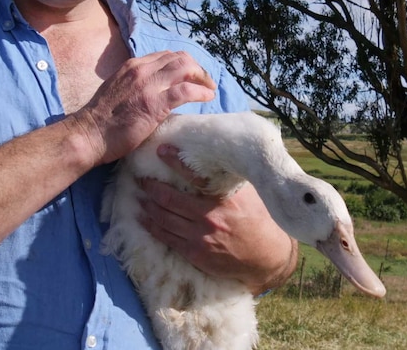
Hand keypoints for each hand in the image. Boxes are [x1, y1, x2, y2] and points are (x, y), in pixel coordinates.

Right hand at [69, 51, 215, 165]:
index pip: (166, 56)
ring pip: (186, 69)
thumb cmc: (101, 119)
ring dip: (203, 78)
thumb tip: (155, 90)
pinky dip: (201, 92)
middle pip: (180, 58)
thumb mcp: (118, 90)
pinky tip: (207, 98)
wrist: (89, 134)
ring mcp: (149, 85)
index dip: (183, 64)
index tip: (192, 75)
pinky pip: (186, 91)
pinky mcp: (155, 104)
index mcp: (132, 66)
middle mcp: (141, 70)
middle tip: (205, 82)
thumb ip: (136, 85)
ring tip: (210, 89)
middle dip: (197, 69)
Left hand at [137, 144, 297, 293]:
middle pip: (169, 198)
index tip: (162, 150)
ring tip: (139, 196)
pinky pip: (167, 238)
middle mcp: (210, 215)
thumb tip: (215, 158)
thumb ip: (229, 180)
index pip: (194, 174)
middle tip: (141, 178)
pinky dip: (152, 226)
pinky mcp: (196, 253)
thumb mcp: (249, 194)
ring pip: (164, 218)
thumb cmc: (259, 220)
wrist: (267, 257)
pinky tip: (144, 219)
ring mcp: (201, 236)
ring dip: (148, 206)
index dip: (175, 161)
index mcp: (224, 197)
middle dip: (151, 187)